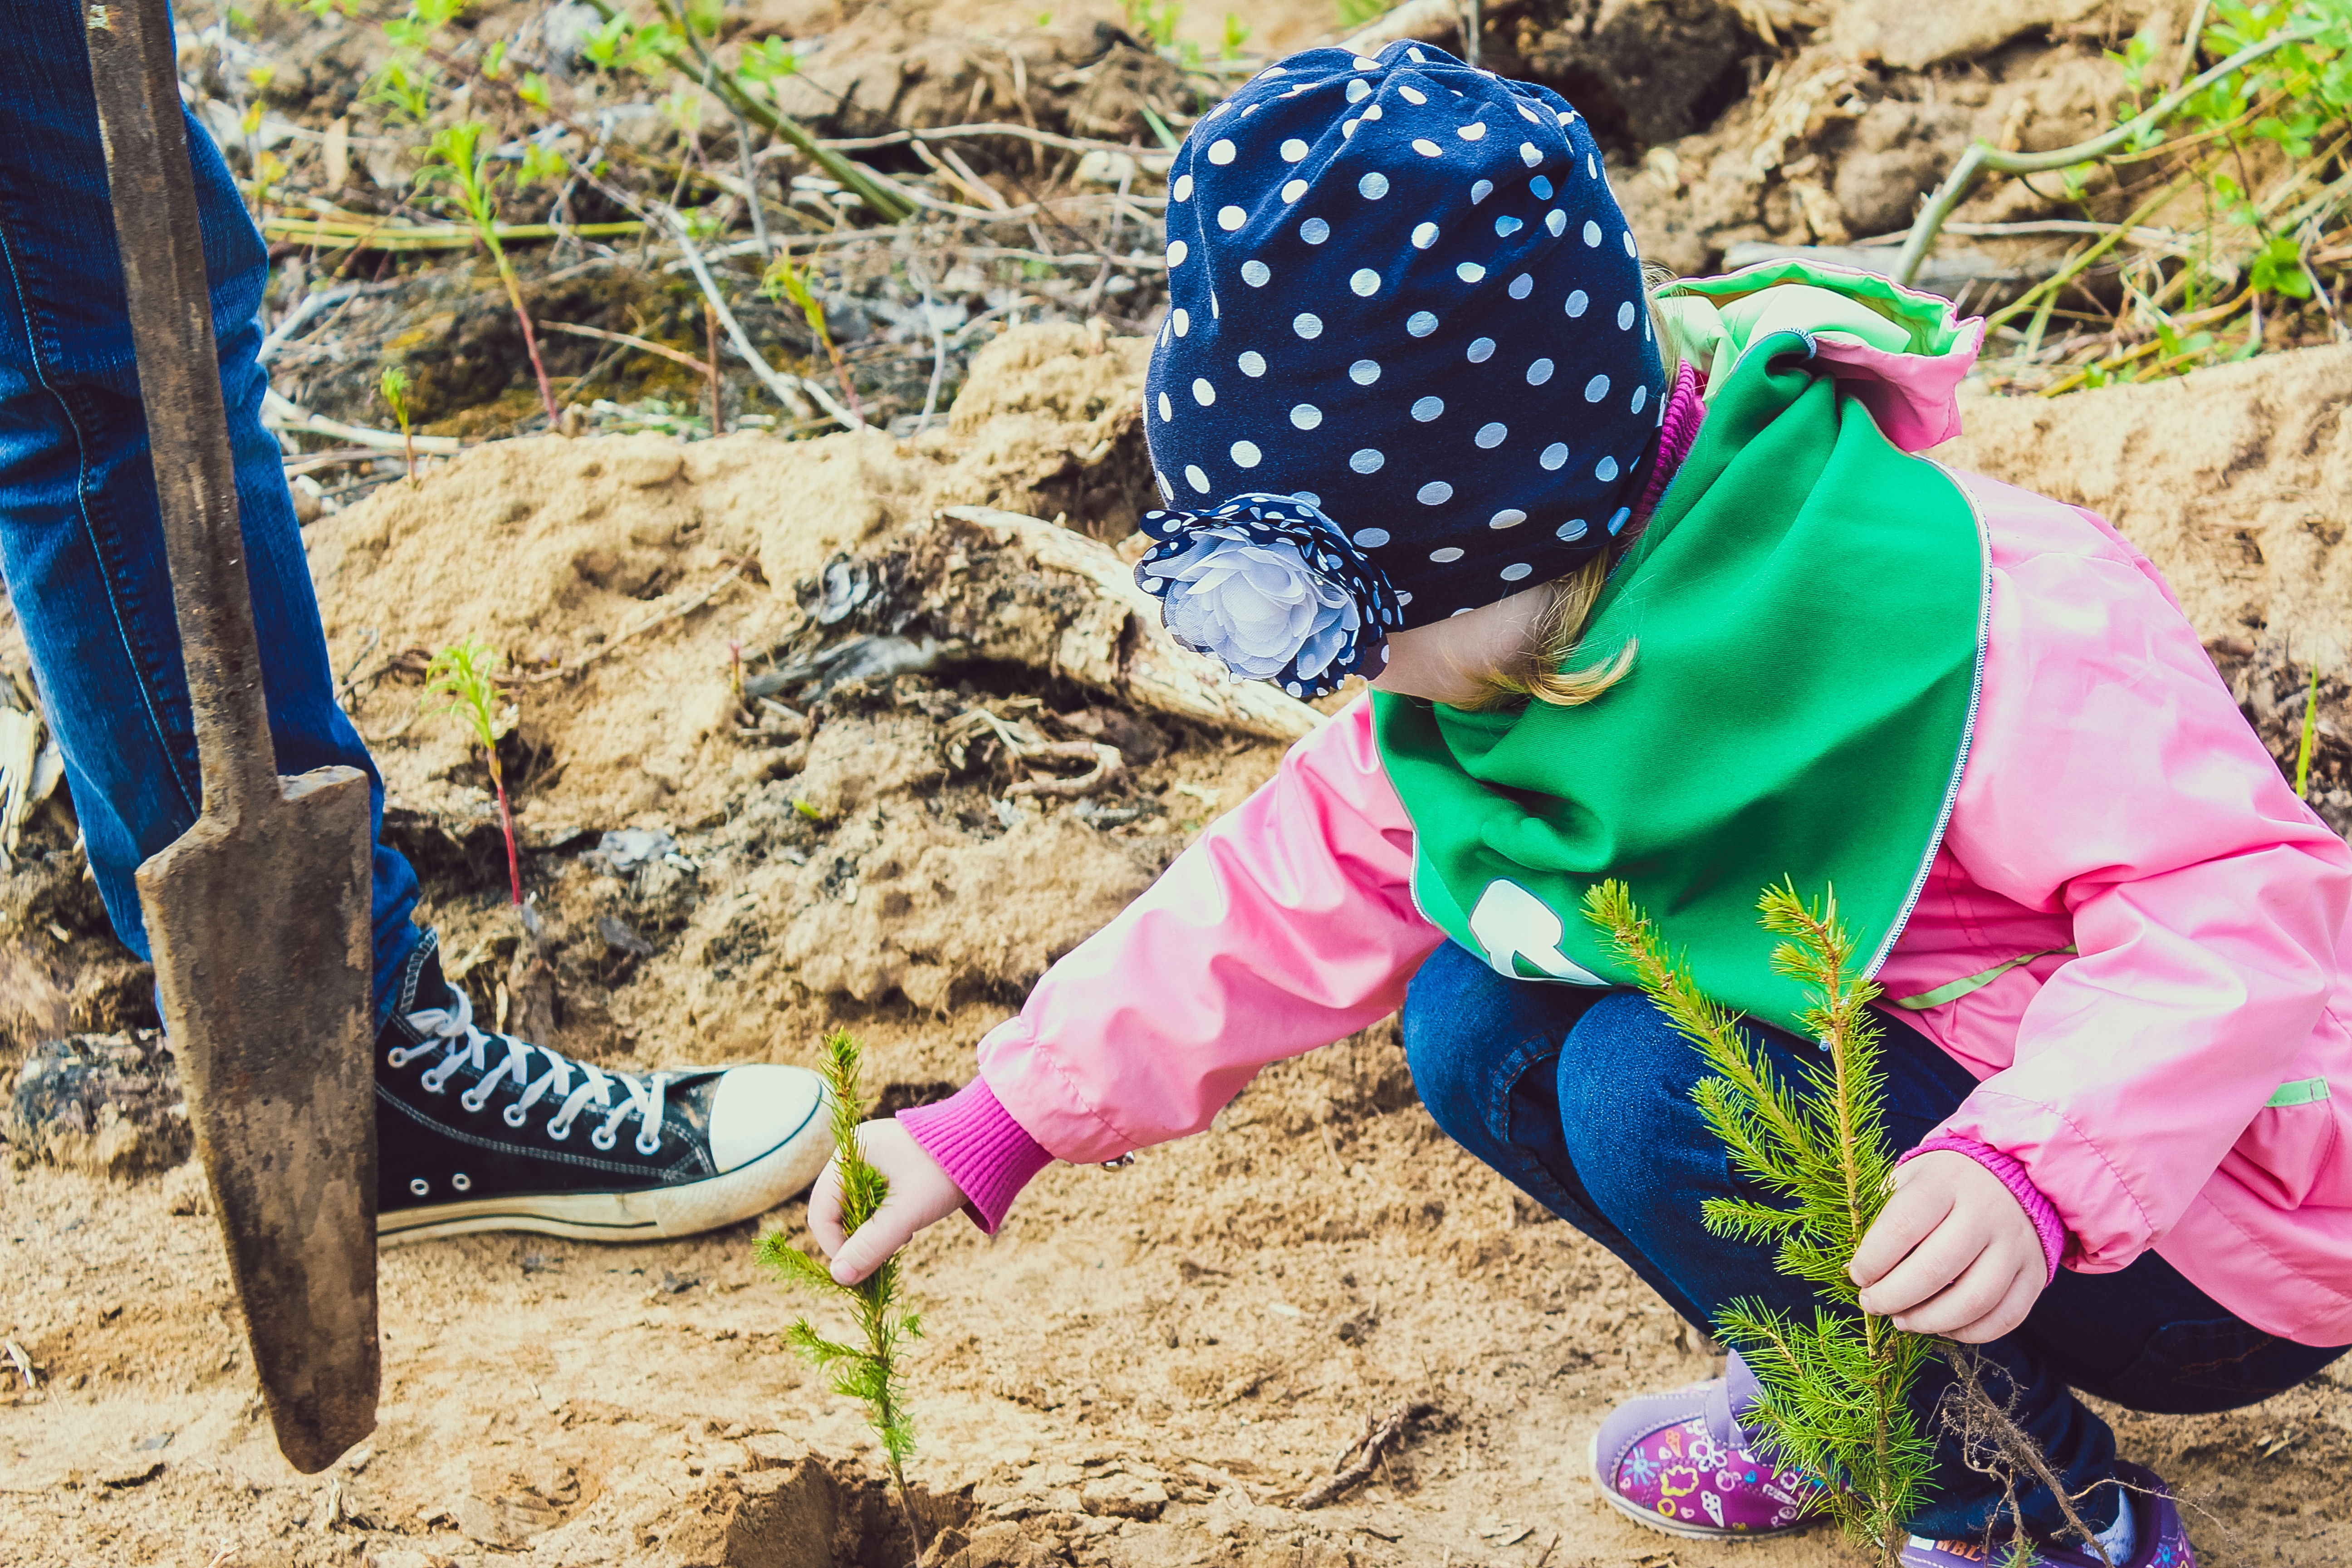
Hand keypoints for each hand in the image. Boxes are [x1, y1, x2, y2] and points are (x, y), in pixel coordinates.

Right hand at [807, 1119, 970, 1285]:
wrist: (988, 1142)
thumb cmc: (946, 1172)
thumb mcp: (907, 1213)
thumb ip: (872, 1245)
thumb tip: (838, 1277)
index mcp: (850, 1153)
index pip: (820, 1210)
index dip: (834, 1245)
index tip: (858, 1270)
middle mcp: (854, 1152)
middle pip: (834, 1209)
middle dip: (853, 1239)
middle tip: (883, 1255)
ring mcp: (871, 1158)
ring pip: (853, 1208)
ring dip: (870, 1232)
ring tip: (901, 1239)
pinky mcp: (889, 1166)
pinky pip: (871, 1201)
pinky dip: (882, 1220)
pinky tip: (906, 1228)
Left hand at [1849, 1150, 2046, 1342]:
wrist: (2015, 1174)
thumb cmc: (1946, 1183)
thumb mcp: (1911, 1179)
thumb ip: (1886, 1215)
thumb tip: (1860, 1270)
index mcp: (1946, 1182)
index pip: (1903, 1226)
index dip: (1873, 1259)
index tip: (1857, 1275)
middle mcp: (1986, 1211)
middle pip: (1936, 1268)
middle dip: (1894, 1296)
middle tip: (1872, 1303)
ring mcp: (2016, 1244)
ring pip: (1974, 1300)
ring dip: (1929, 1321)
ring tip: (1902, 1320)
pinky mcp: (2036, 1272)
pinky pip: (2006, 1317)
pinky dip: (1970, 1332)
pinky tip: (1942, 1326)